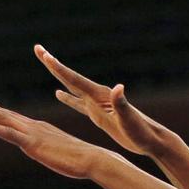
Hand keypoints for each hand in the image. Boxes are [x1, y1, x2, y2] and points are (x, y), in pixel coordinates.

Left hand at [0, 92, 105, 178]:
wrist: (92, 159)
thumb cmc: (80, 159)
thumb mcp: (59, 152)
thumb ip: (48, 149)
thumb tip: (44, 150)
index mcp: (38, 129)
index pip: (12, 118)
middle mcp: (33, 126)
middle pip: (3, 113)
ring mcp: (32, 133)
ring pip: (1, 118)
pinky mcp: (32, 143)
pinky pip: (7, 133)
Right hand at [35, 45, 170, 157]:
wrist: (151, 139)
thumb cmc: (142, 131)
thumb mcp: (129, 119)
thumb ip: (121, 103)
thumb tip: (118, 87)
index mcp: (101, 96)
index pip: (75, 80)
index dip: (58, 68)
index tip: (44, 55)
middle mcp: (97, 96)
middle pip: (70, 77)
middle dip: (53, 64)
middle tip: (37, 49)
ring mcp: (97, 104)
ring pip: (72, 87)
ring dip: (58, 76)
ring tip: (46, 63)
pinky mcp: (99, 114)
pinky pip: (78, 104)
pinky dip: (67, 98)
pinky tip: (58, 94)